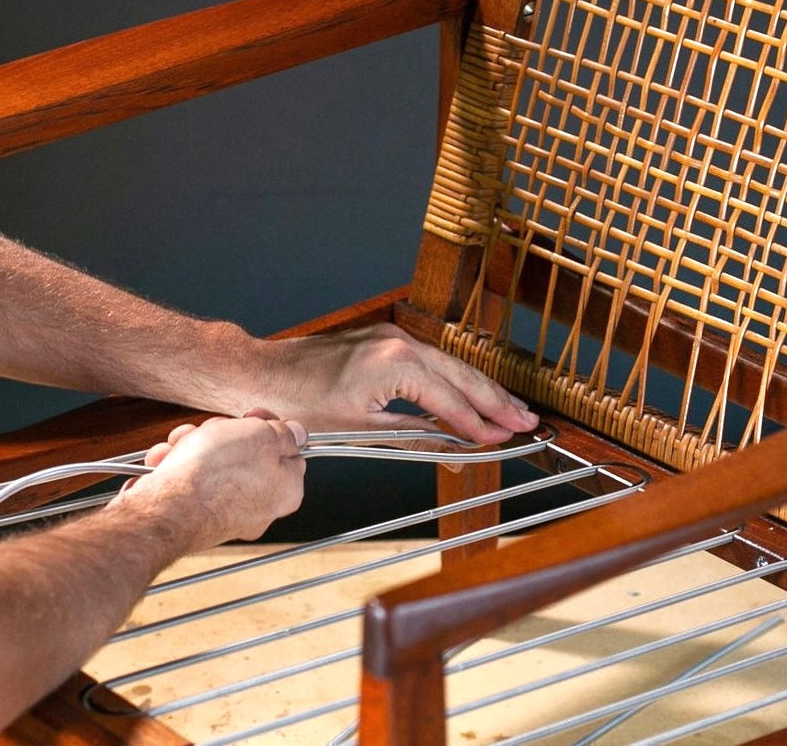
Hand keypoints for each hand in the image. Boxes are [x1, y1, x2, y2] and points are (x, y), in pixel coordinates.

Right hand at [124, 411, 306, 550]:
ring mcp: (226, 514)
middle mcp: (260, 508)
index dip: (268, 425)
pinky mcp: (195, 518)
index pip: (288, 450)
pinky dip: (175, 466)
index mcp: (287, 489)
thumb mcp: (263, 435)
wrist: (168, 508)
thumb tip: (297, 434)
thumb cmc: (218, 472)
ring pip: (213, 465)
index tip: (252, 416)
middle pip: (246, 455)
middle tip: (213, 431)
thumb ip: (284, 433)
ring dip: (192, 446)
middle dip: (222, 435)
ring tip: (181, 444)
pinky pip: (190, 482)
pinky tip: (164, 460)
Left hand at [243, 323, 538, 443]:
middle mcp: (399, 342)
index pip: (450, 398)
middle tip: (526, 421)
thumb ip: (412, 436)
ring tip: (508, 409)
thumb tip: (451, 449)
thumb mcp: (359, 430)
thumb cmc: (300, 403)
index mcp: (395, 363)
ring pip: (448, 365)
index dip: (478, 423)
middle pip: (460, 374)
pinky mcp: (383, 340)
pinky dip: (451, 380)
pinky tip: (466, 394)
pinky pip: (429, 361)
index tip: (504, 439)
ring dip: (478, 388)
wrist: (260, 374)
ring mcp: (391, 337)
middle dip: (494, 400)